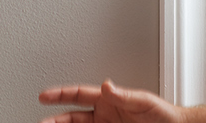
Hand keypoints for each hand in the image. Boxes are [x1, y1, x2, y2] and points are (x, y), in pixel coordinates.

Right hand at [38, 80, 185, 122]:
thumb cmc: (161, 113)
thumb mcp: (142, 100)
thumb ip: (123, 95)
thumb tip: (106, 85)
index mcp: (108, 100)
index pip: (78, 94)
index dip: (60, 94)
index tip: (44, 95)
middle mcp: (103, 115)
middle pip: (72, 117)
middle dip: (56, 119)